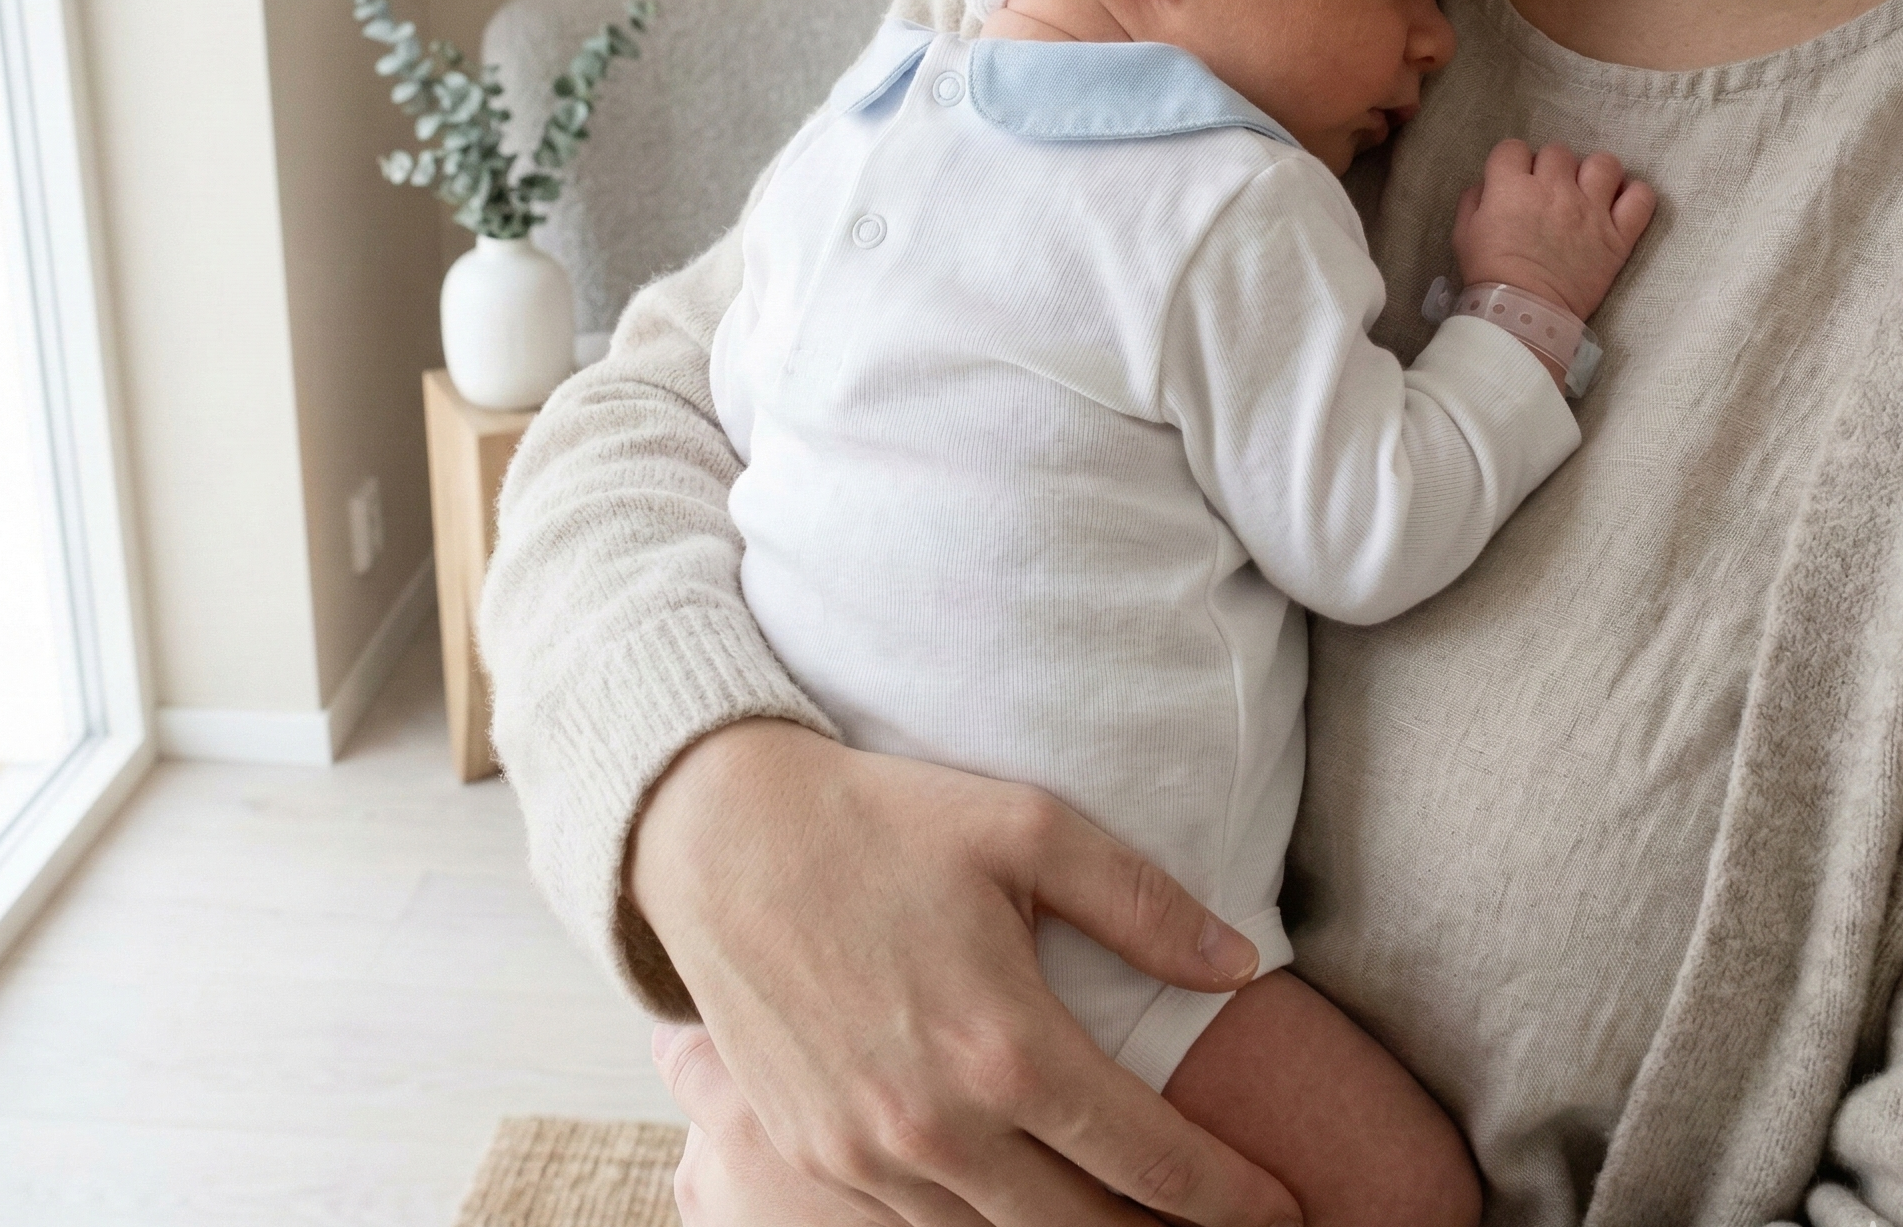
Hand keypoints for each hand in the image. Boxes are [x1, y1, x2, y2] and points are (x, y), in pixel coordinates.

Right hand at [628, 719, 1302, 1226]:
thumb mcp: (1027, 826)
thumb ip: (1143, 903)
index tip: (1287, 1213)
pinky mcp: (813, 1154)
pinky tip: (1022, 1203)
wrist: (720, 836)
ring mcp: (867, 1154)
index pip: (1153, 1159)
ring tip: (1133, 1226)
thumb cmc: (883, 820)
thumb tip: (1238, 968)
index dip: (1233, 1199)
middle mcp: (938, 1123)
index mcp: (1005, 1044)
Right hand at [1452, 140, 1654, 321]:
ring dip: (1593, 174)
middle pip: (1558, 152)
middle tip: (1546, 193)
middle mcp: (1554, 190)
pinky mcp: (1618, 235)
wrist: (1523, 313)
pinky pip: (1641, 198)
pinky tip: (1619, 206)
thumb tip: (1488, 184)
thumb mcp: (1463, 234)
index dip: (1511, 163)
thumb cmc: (1490, 275)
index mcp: (1512, 188)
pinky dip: (1634, 197)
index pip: (1513, 148)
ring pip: (1604, 164)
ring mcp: (1591, 210)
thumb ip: (1473, 200)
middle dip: (1549, 168)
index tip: (1512, 181)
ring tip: (1586, 194)